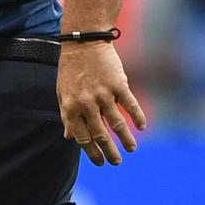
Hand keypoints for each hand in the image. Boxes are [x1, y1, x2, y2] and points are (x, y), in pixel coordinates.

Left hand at [56, 42, 146, 166]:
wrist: (83, 42)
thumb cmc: (71, 68)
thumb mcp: (62, 92)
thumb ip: (67, 115)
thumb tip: (69, 137)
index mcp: (71, 107)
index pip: (82, 137)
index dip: (91, 152)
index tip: (99, 162)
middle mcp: (87, 103)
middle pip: (101, 135)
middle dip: (109, 152)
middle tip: (116, 162)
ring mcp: (104, 94)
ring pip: (117, 123)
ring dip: (126, 139)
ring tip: (131, 149)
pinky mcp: (118, 84)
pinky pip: (130, 105)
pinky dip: (138, 117)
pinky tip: (142, 127)